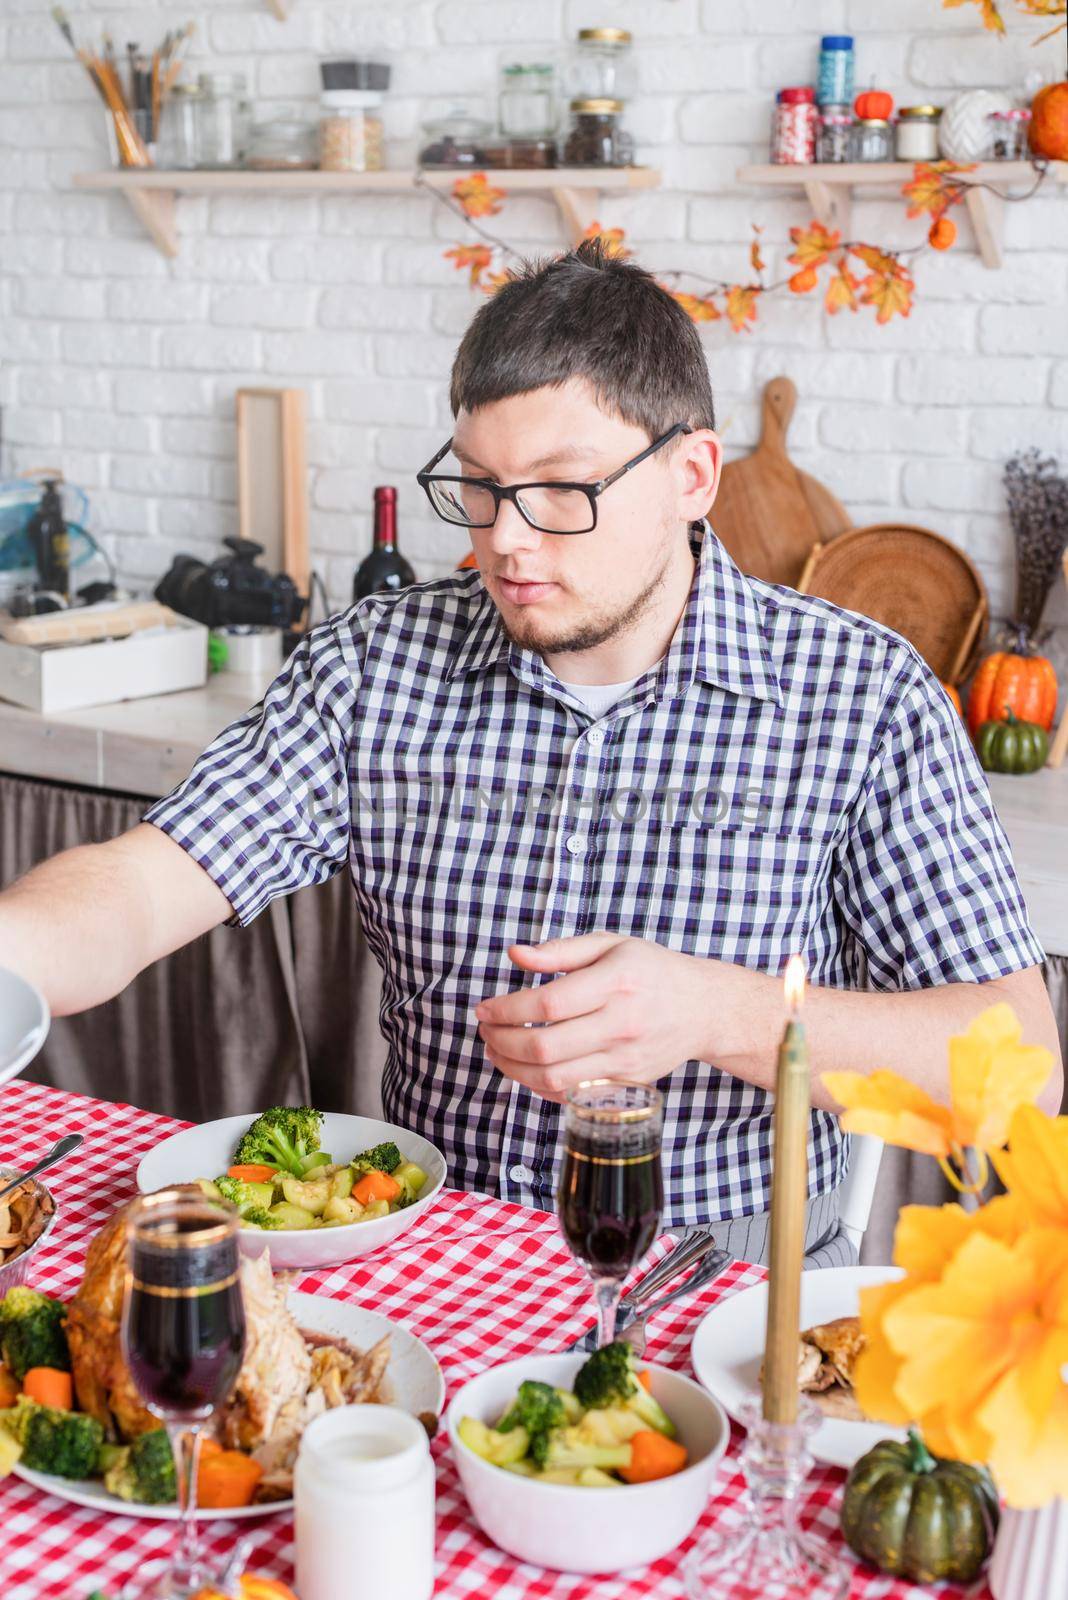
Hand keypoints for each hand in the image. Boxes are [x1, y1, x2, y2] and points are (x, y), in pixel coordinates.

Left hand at [473, 932, 710, 1102]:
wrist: (701, 1009)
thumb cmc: (650, 971)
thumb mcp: (610, 945)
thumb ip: (560, 950)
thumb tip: (514, 955)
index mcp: (616, 982)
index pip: (548, 1004)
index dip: (506, 1009)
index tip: (484, 1008)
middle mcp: (622, 1023)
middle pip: (544, 1047)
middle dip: (501, 1041)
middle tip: (485, 1029)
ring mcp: (625, 1059)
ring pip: (553, 1078)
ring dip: (512, 1068)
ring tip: (496, 1050)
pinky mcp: (625, 1082)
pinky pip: (571, 1094)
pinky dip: (538, 1085)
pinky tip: (525, 1067)